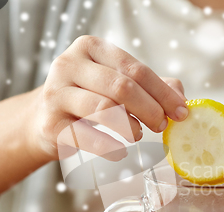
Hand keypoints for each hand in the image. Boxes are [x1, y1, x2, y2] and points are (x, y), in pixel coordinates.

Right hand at [29, 35, 187, 160]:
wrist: (42, 119)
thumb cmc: (87, 98)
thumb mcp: (116, 83)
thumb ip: (150, 86)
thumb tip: (180, 97)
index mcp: (90, 48)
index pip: (135, 69)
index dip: (162, 93)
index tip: (181, 112)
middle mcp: (69, 65)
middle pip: (121, 87)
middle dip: (150, 109)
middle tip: (162, 126)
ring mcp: (56, 94)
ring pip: (104, 109)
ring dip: (130, 126)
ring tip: (138, 134)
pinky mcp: (50, 125)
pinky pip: (88, 137)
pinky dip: (111, 148)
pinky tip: (120, 151)